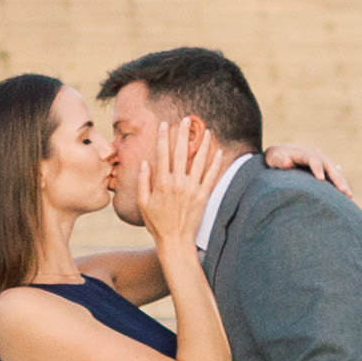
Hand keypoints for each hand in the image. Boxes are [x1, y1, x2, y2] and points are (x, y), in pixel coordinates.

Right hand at [141, 126, 211, 254]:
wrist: (175, 241)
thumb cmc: (157, 223)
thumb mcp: (143, 203)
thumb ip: (143, 181)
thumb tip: (145, 163)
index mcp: (162, 183)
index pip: (162, 154)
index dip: (164, 137)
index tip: (165, 124)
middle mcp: (177, 183)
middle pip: (181, 153)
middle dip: (184, 134)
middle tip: (187, 119)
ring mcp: (192, 189)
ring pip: (199, 161)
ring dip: (202, 144)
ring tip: (205, 130)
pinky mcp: (203, 196)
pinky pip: (211, 176)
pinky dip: (215, 163)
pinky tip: (218, 151)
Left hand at [270, 141, 351, 195]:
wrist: (280, 155)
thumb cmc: (275, 157)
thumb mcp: (273, 157)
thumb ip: (279, 160)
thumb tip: (288, 163)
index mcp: (305, 152)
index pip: (314, 159)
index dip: (317, 168)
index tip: (321, 180)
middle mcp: (317, 156)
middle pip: (329, 166)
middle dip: (336, 178)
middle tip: (342, 191)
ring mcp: (322, 163)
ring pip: (335, 172)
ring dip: (342, 183)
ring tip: (349, 195)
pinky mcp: (324, 170)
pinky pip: (335, 177)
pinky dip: (341, 185)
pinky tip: (348, 197)